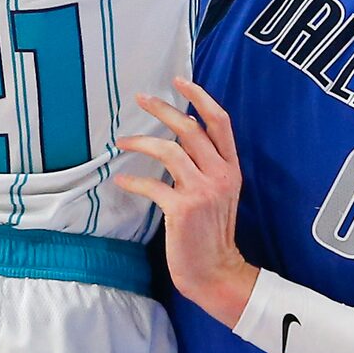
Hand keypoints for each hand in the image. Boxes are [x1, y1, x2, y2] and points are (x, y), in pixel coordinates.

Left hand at [114, 77, 258, 326]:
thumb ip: (207, 164)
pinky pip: (151, 185)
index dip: (200, 97)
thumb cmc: (212, 232)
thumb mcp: (220, 192)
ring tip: (122, 143)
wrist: (216, 271)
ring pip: (169, 150)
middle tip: (141, 99)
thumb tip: (182, 133)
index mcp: (232, 168)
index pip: (220, 121)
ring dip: (141, 143)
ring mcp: (202, 191)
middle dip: (163, 109)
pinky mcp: (182, 209)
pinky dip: (133, 181)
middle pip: (190, 128)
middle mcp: (220, 175)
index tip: (179, 81)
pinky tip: (122, 181)